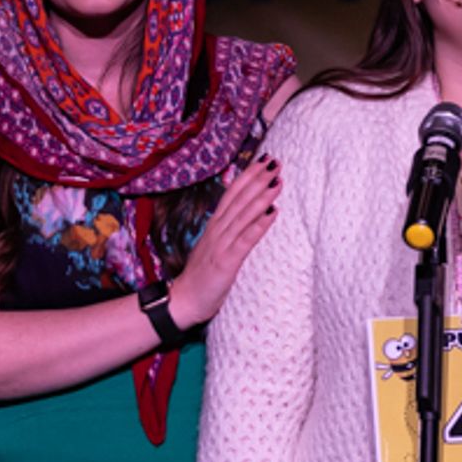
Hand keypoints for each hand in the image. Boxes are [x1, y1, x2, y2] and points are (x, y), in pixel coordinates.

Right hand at [169, 155, 282, 328]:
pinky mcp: (226, 261)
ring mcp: (221, 244)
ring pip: (243, 215)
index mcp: (215, 225)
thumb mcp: (215, 246)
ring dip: (261, 197)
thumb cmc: (202, 275)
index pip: (233, 194)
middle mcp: (218, 230)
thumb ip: (228, 228)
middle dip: (258, 179)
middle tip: (275, 162)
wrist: (183, 301)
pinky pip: (245, 240)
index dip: (248, 176)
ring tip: (278, 181)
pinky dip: (259, 225)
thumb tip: (246, 212)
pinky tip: (272, 213)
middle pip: (239, 199)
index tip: (264, 160)